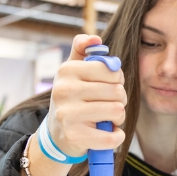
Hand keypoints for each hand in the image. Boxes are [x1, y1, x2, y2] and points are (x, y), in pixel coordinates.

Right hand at [46, 34, 127, 157]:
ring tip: (107, 119)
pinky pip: (112, 136)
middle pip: (117, 92)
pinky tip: (109, 134)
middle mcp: (64, 90)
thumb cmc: (72, 99)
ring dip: (118, 118)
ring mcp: (68, 114)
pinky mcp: (74, 137)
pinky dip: (116, 137)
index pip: (112, 70)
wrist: (56, 134)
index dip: (117, 80)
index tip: (109, 87)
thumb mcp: (72, 71)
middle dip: (120, 100)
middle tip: (108, 105)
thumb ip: (82, 50)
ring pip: (117, 111)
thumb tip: (95, 38)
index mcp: (67, 70)